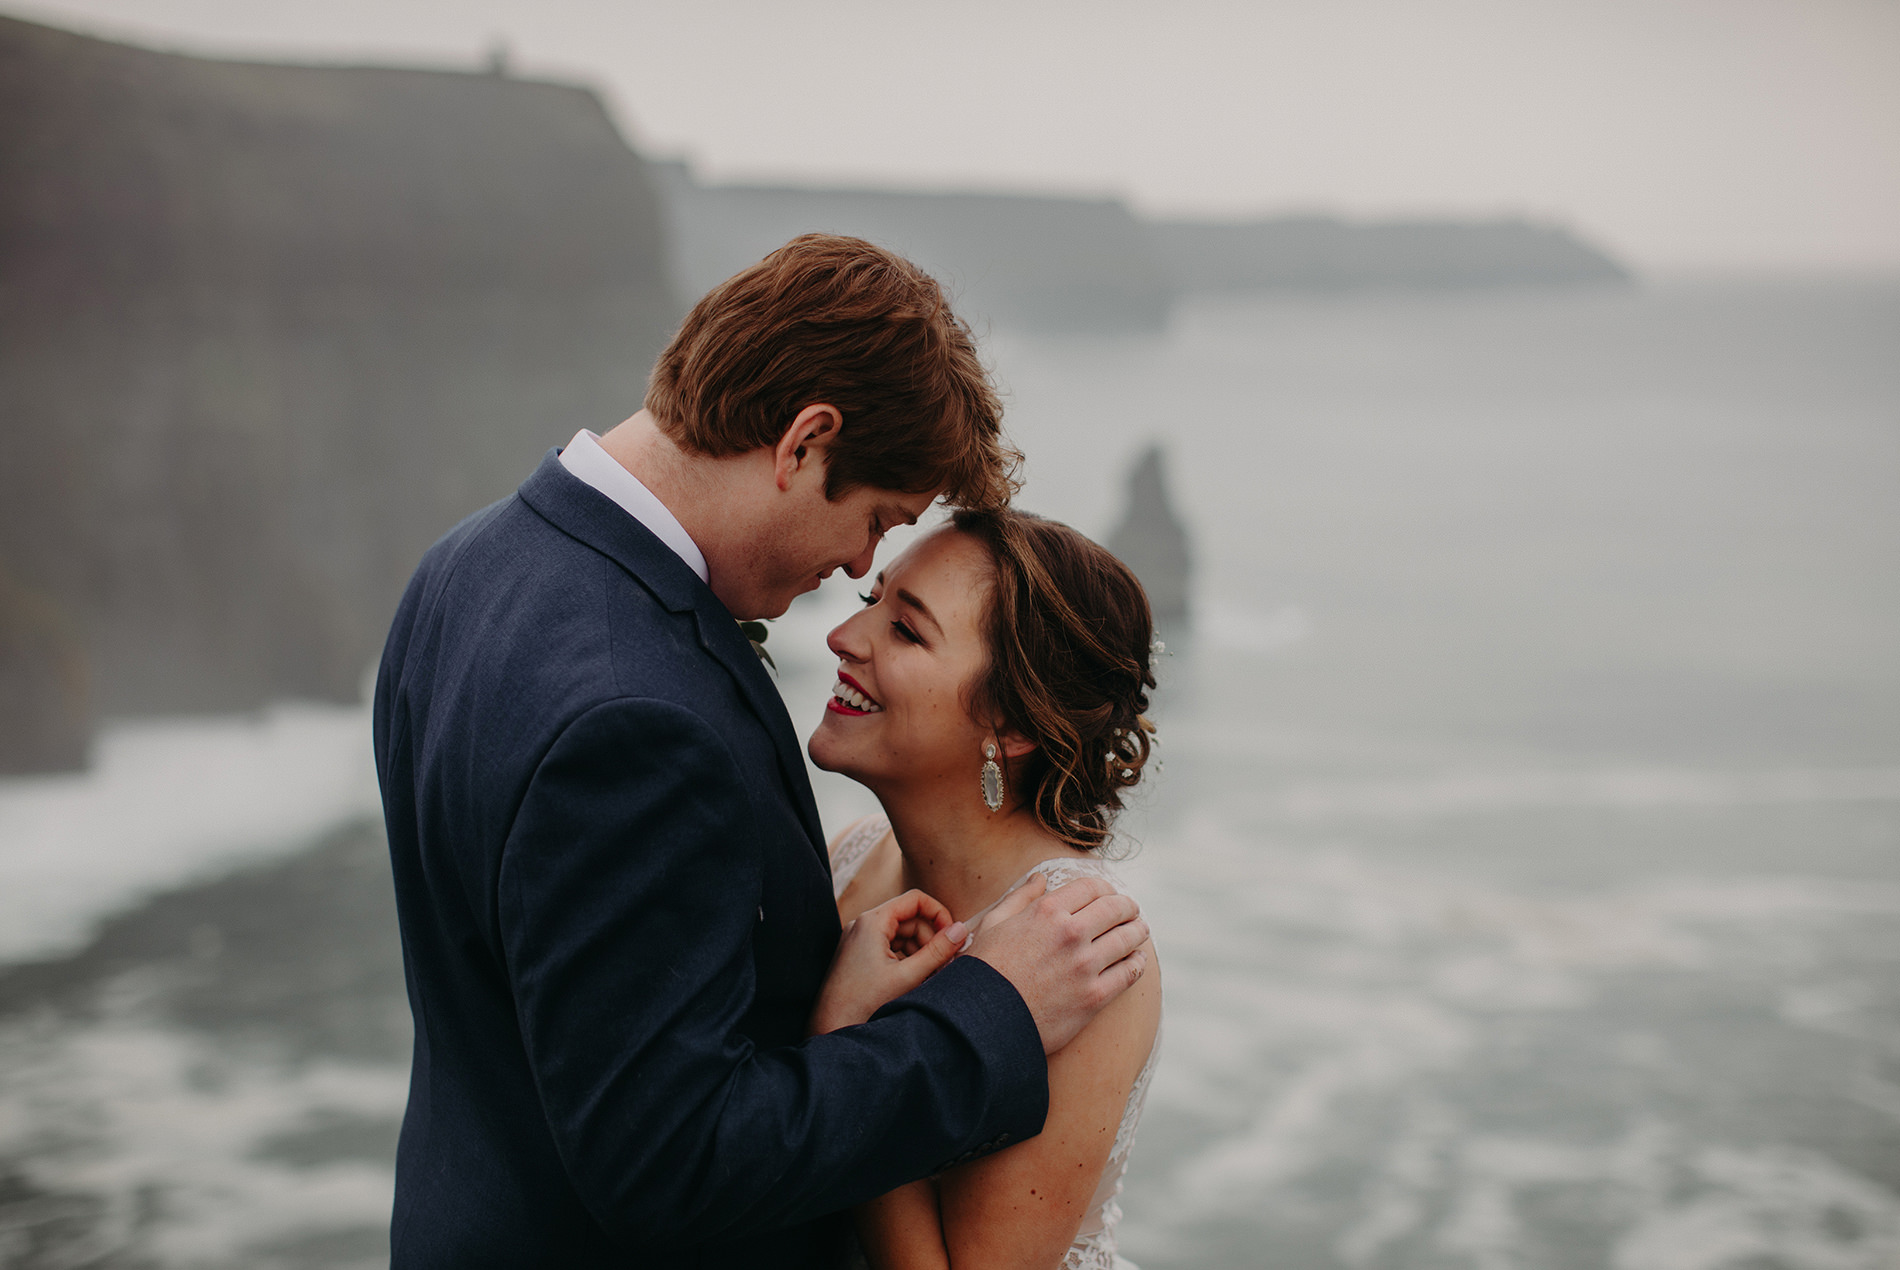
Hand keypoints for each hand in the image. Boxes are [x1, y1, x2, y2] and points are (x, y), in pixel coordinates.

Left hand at [809, 890, 968, 1034]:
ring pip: (902, 935)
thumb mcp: (908, 976)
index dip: (939, 914)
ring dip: (920, 952)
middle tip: (943, 965)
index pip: (915, 900)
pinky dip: (906, 959)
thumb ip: (938, 952)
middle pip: (910, 919)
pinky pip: (890, 947)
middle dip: (930, 940)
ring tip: (930, 976)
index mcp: (872, 921)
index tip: (952, 937)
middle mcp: (863, 924)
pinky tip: (914, 980)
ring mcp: (859, 939)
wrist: (829, 1027)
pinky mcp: (858, 955)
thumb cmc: (864, 1003)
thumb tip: (961, 930)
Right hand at [963, 874, 1148, 1054]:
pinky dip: (1138, 962)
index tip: (1110, 895)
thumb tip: (1039, 878)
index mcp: (1047, 911)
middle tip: (1132, 911)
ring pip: (1129, 938)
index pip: (1093, 887)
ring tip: (1140, 931)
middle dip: (1128, 907)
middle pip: (1116, 909)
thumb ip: (1020, 898)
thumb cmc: (984, 971)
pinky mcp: (1094, 996)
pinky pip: (1129, 973)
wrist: (983, 1022)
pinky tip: (1137, 960)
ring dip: (1138, 931)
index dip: (1107, 889)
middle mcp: (1070, 933)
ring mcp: (1084, 966)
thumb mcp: (993, 924)